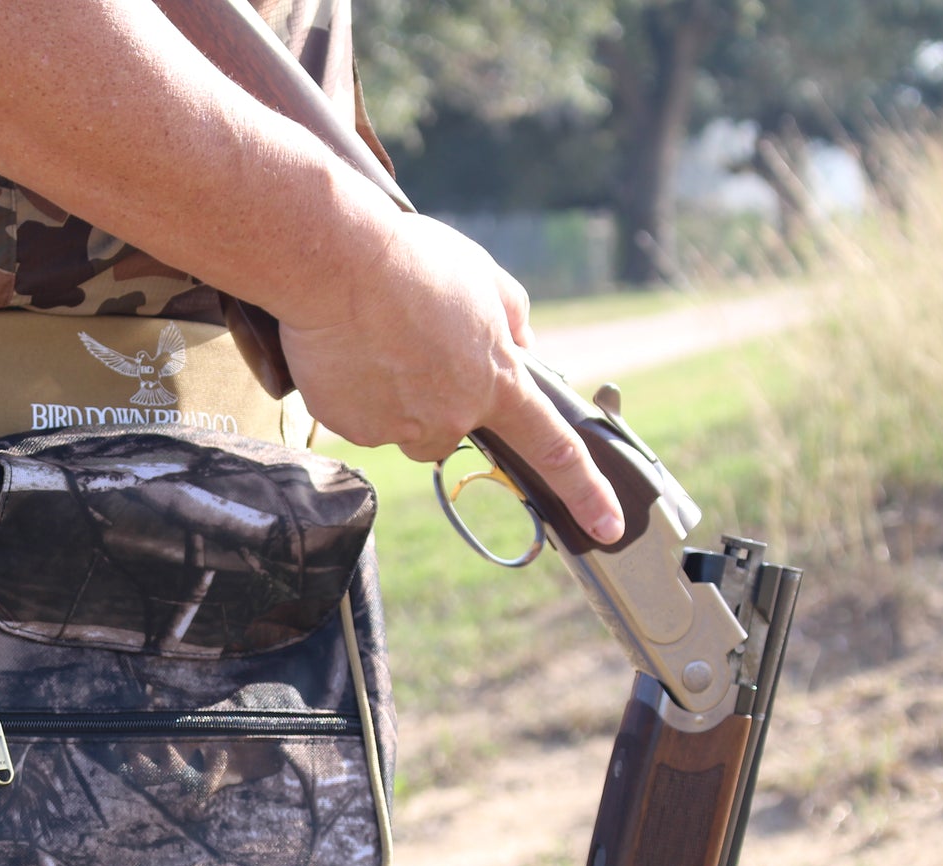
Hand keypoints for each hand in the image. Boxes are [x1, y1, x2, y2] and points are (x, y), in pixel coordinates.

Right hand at [275, 215, 624, 544]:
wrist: (335, 264)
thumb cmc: (414, 262)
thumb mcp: (485, 278)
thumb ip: (512, 321)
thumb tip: (518, 346)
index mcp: (497, 383)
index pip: (554, 448)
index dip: (585, 490)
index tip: (607, 526)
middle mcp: (453, 417)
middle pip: (453, 431)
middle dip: (440, 400)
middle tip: (414, 347)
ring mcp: (400, 428)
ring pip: (403, 426)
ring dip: (395, 396)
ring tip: (376, 342)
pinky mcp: (353, 429)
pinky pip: (360, 419)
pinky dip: (356, 391)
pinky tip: (349, 351)